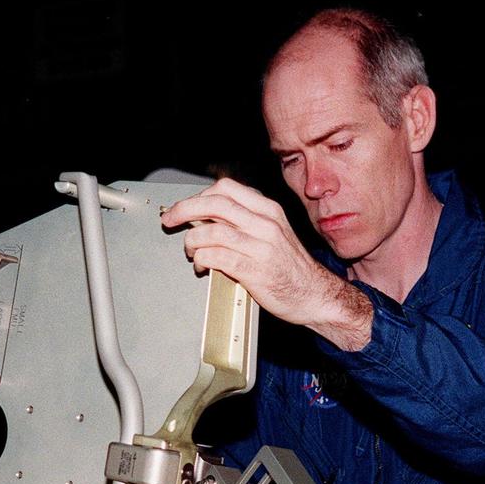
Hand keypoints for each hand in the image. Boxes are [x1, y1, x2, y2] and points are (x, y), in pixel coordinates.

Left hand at [161, 178, 371, 350]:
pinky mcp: (254, 270)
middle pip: (214, 204)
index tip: (184, 207)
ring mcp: (260, 246)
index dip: (198, 195)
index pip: (226, 189)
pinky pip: (216, 257)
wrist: (315, 294)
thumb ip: (245, 221)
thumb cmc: (290, 267)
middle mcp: (265, 224)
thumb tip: (207, 217)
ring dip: (192, 242)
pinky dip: (201, 260)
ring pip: (211, 232)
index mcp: (268, 210)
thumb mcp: (273, 232)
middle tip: (170, 220)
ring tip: (191, 252)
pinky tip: (201, 266)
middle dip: (184, 210)